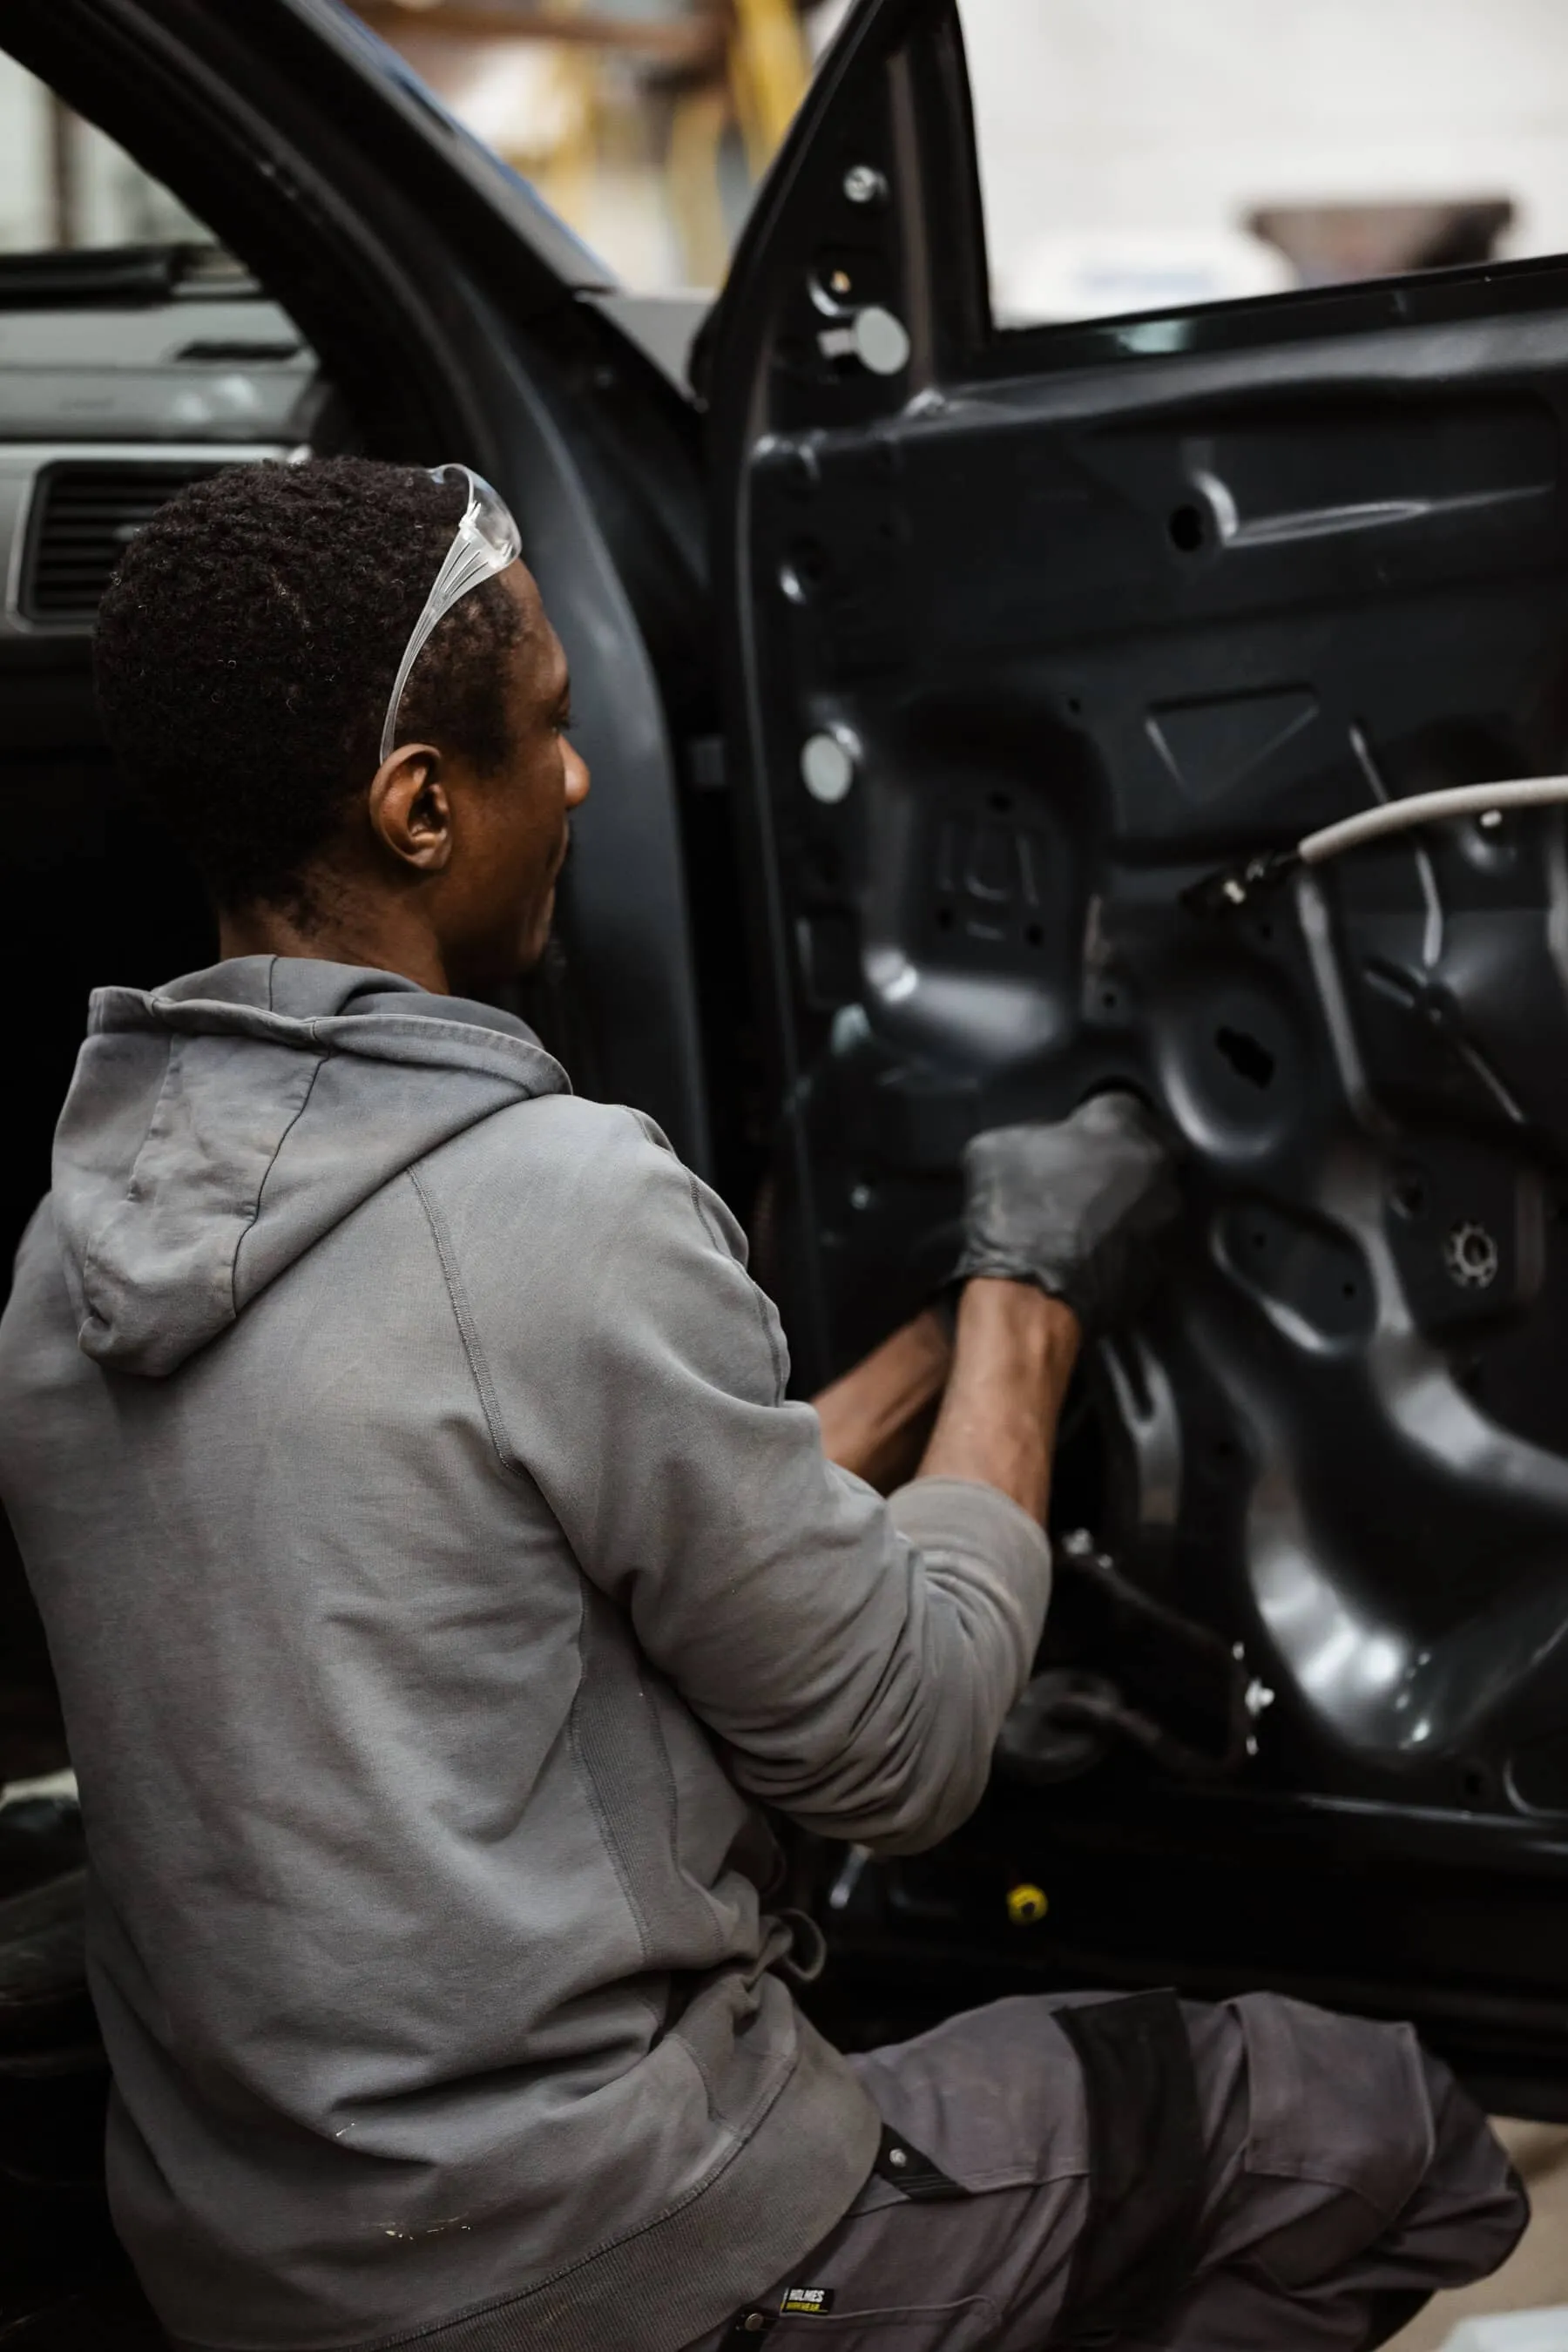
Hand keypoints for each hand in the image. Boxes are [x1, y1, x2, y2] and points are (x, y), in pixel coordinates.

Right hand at [955, 1091, 1180, 1331]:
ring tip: (1078, 1219)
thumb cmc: (1016, 1219)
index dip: (1088, 1119)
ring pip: (1147, 1199)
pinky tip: (1084, 1252)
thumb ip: (1026, 1132)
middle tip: (1075, 1176)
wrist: (1030, 1299)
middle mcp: (1157, 1172)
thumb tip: (1032, 1140)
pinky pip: (1142, 1244)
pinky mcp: (1158, 1268)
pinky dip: (1120, 1244)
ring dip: (1121, 1203)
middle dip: (1113, 1160)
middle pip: (1141, 1153)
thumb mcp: (994, 1150)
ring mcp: (1164, 1224)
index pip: (1118, 1104)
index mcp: (1123, 1130)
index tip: (1071, 1135)